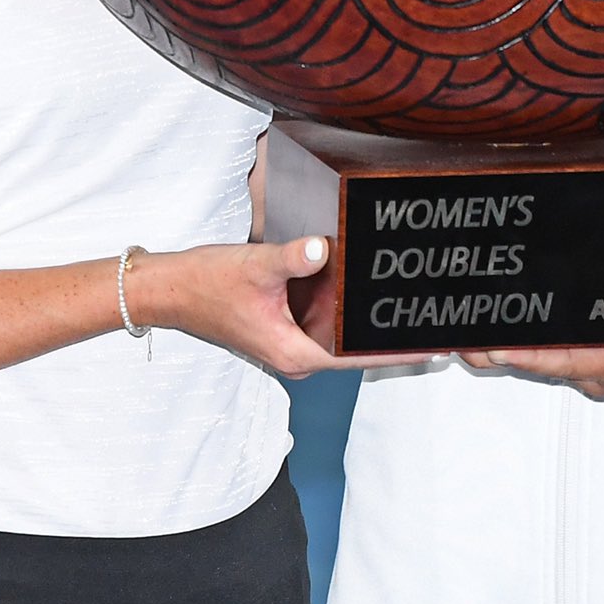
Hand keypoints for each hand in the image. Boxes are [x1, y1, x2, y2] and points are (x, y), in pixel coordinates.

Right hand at [131, 237, 435, 379]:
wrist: (169, 288)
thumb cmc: (206, 283)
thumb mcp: (255, 265)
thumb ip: (292, 258)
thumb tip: (322, 246)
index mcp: (295, 352)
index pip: (359, 357)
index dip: (397, 350)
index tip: (433, 344)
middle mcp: (297, 354)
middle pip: (355, 349)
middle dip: (388, 332)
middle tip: (429, 311)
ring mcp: (291, 342)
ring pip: (340, 334)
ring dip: (366, 320)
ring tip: (407, 298)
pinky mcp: (285, 327)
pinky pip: (325, 321)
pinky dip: (344, 308)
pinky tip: (363, 287)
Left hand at [460, 324, 603, 404]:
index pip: (570, 361)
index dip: (531, 356)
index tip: (496, 348)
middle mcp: (603, 368)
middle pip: (539, 358)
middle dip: (496, 348)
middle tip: (450, 332)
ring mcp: (597, 359)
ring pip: (539, 350)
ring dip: (499, 340)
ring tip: (452, 322)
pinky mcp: (597, 347)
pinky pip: (552, 340)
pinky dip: (523, 330)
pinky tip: (492, 311)